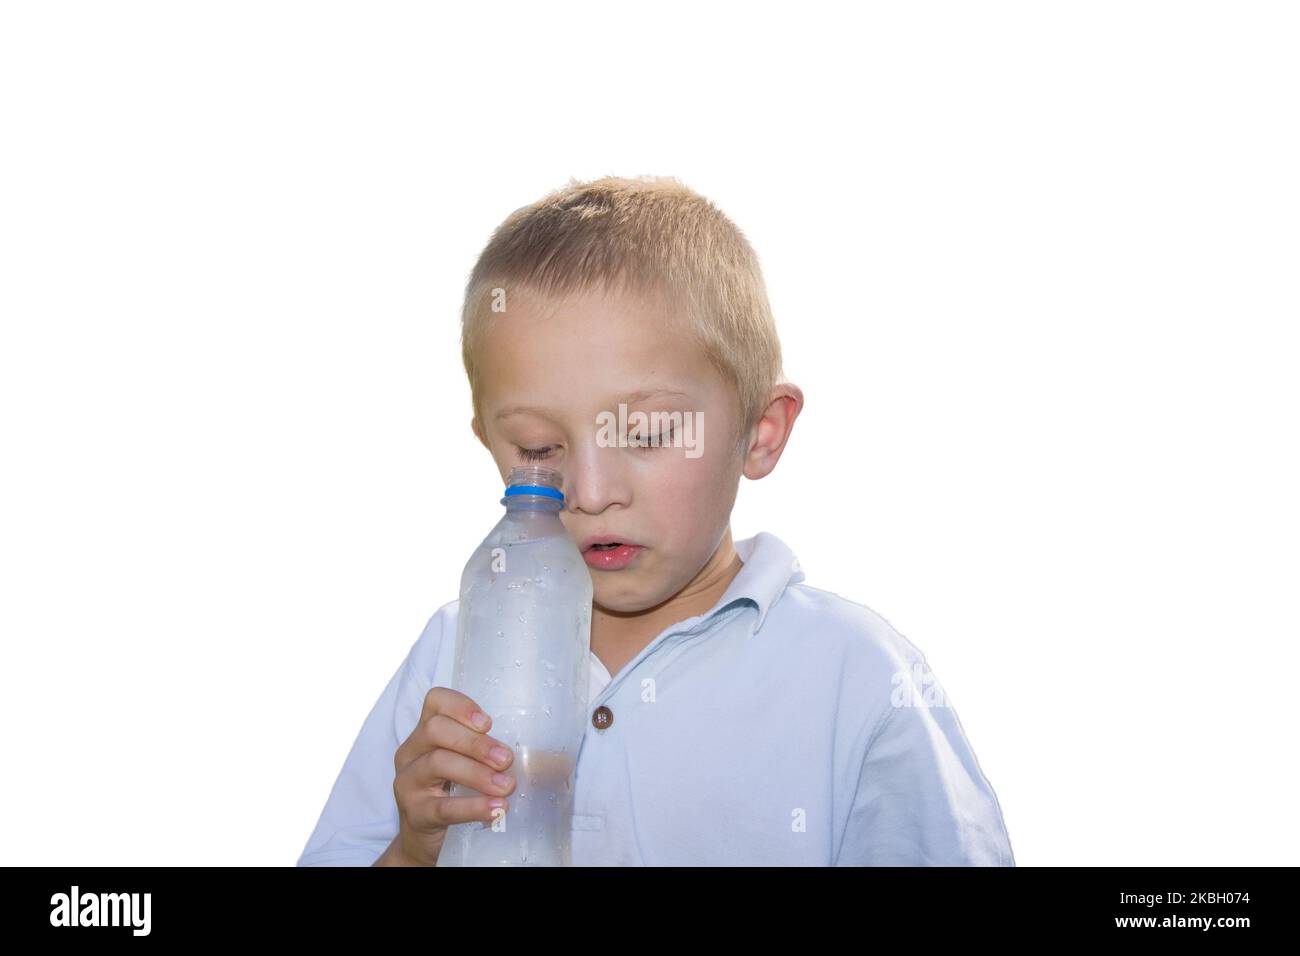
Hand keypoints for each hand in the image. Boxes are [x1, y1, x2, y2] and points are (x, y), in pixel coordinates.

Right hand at [379, 687, 515, 865]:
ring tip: (506, 786)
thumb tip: (555, 758)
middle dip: (475, 743)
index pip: (435, 701)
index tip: (489, 722)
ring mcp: (409, 782)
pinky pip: (442, 807)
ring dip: (477, 773)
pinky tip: (495, 809)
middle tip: (506, 759)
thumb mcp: (471, 765)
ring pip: (437, 763)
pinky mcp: (415, 813)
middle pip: (436, 730)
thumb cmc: (457, 792)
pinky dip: (472, 807)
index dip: (461, 706)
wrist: (430, 838)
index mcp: (427, 731)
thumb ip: (498, 754)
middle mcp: (412, 751)